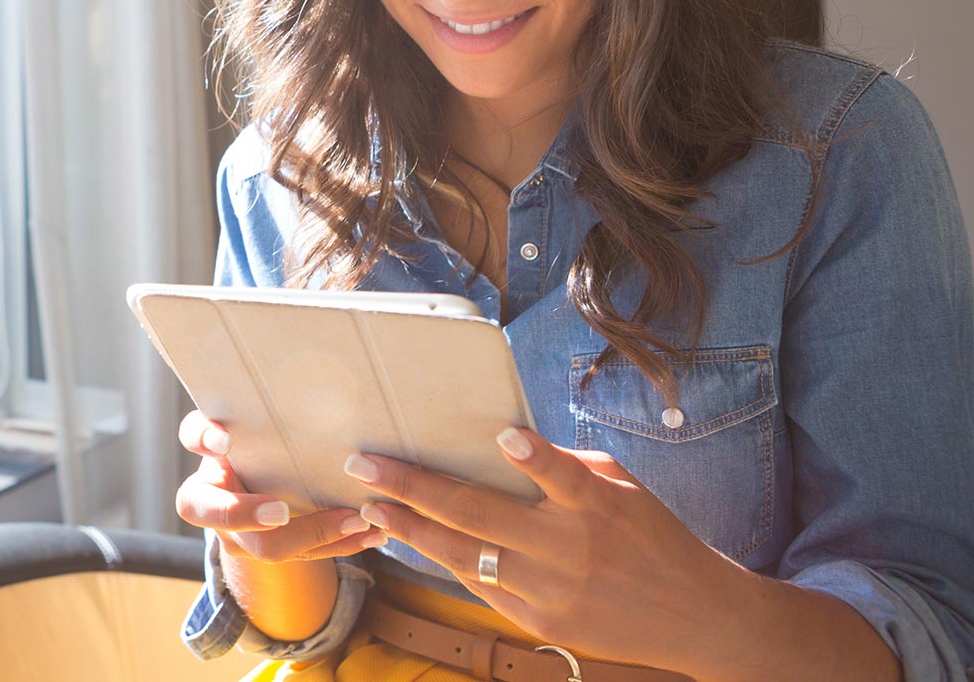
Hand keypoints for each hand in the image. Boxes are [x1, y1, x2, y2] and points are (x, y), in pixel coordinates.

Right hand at [175, 409, 385, 561]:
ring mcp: (242, 535)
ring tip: (358, 518)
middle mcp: (216, 504)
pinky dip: (342, 544)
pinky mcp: (276, 550)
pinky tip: (374, 534)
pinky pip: (307, 556)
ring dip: (316, 534)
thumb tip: (310, 358)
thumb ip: (264, 402)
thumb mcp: (255, 421)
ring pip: (268, 547)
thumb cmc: (263, 438)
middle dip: (249, 516)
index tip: (225, 440)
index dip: (203, 443)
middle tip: (280, 512)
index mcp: (207, 465)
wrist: (265, 480)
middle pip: (221, 518)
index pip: (192, 443)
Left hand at [343, 427, 757, 670]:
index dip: (536, 458)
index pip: (564, 477)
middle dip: (415, 487)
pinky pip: (481, 586)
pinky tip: (411, 539)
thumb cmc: (654, 537)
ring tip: (372, 508)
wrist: (696, 618)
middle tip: (365, 465)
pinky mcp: (541, 623)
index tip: (505, 437)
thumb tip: (513, 444)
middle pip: (482, 515)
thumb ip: (572, 469)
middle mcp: (570, 550)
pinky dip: (444, 560)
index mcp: (599, 507)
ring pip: (465, 557)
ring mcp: (551, 591)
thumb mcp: (626, 491)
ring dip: (411, 530)